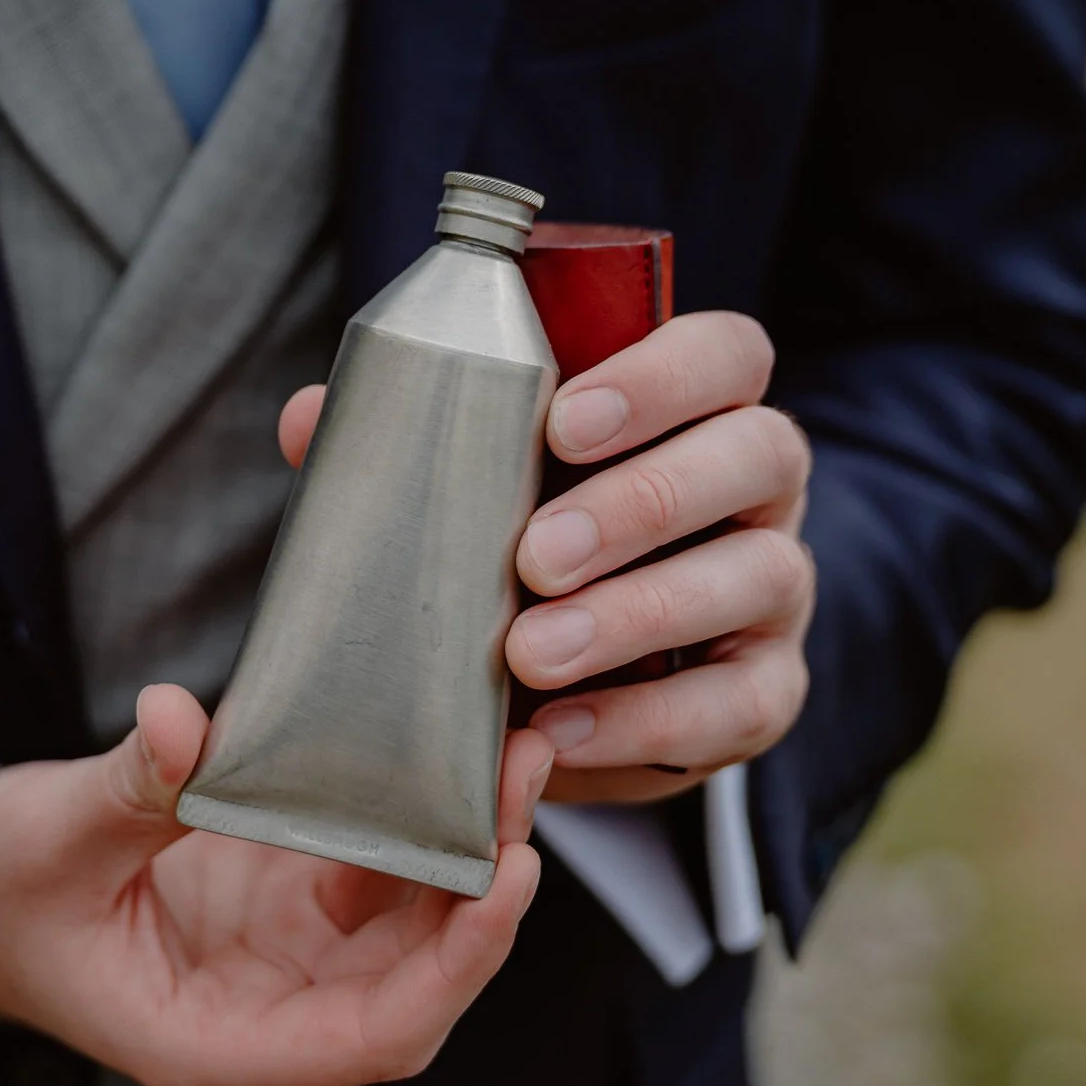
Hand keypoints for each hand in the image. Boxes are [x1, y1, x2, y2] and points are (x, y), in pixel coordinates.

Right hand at [0, 685, 548, 1085]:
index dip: (455, 967)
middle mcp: (270, 1010)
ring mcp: (282, 957)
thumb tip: (184, 720)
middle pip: (417, 978)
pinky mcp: (280, 899)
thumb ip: (128, 792)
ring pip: (411, 924)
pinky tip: (441, 755)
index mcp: (217, 1040)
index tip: (505, 880)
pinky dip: (414, 821)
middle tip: (522, 781)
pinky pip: (374, 871)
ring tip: (504, 753)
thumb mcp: (47, 840)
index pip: (375, 1033)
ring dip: (465, 848)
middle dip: (485, 891)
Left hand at [279, 309, 813, 805]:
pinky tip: (565, 731)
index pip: (725, 354)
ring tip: (531, 654)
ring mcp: (776, 585)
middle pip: (756, 452)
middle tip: (533, 554)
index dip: (661, 376)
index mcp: (700, 405)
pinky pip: (743, 702)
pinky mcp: (768, 689)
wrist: (572, 678)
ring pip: (761, 575)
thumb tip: (310, 418)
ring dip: (640, 615)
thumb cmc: (523, 542)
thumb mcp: (475, 486)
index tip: (561, 421)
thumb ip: (407, 446)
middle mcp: (759, 484)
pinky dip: (651, 720)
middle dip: (642, 501)